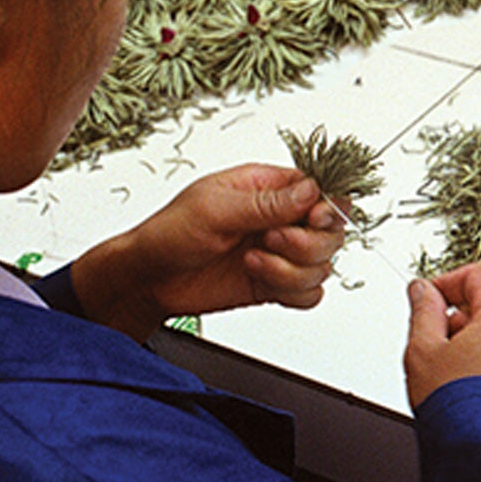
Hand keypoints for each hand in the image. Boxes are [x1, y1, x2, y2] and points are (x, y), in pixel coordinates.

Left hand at [71, 164, 346, 340]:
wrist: (149, 279)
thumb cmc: (170, 233)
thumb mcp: (215, 208)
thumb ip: (268, 203)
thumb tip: (312, 189)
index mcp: (269, 188)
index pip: (323, 192)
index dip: (328, 207)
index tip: (313, 218)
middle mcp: (281, 220)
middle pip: (331, 232)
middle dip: (306, 244)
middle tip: (270, 242)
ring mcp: (281, 253)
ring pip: (323, 265)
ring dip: (291, 270)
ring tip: (254, 262)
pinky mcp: (276, 284)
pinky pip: (310, 293)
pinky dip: (295, 292)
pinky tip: (263, 281)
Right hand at [404, 262, 480, 411]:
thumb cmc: (459, 407)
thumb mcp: (423, 349)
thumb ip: (423, 310)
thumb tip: (423, 291)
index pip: (478, 275)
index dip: (447, 284)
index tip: (428, 300)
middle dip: (461, 318)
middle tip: (436, 342)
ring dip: (480, 343)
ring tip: (453, 372)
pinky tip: (474, 388)